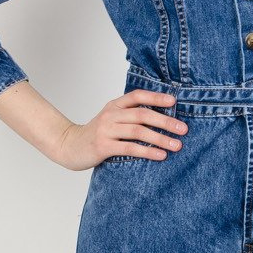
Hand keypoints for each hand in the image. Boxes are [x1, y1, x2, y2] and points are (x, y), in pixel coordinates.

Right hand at [50, 88, 187, 171]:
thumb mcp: (112, 119)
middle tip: (183, 129)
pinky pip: (130, 148)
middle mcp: (111, 115)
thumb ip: (130, 116)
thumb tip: (163, 118)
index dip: (156, 97)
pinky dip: (147, 151)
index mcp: (114, 105)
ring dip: (160, 138)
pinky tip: (160, 155)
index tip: (174, 101)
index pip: (137, 96)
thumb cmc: (97, 134)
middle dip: (165, 121)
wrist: (69, 146)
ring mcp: (106, 130)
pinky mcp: (103, 146)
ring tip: (177, 145)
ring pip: (138, 131)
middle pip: (142, 114)